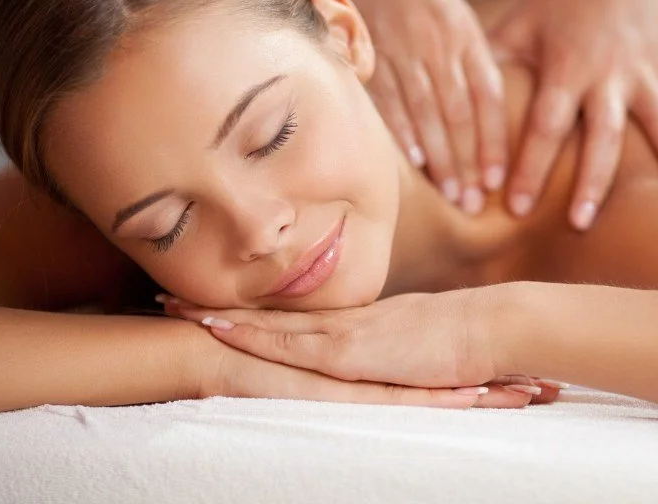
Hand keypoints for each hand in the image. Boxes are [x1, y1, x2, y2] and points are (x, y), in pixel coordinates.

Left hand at [163, 287, 564, 405]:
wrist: (491, 328)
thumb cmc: (465, 341)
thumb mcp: (418, 351)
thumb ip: (391, 356)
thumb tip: (379, 366)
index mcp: (354, 324)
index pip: (291, 314)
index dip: (250, 308)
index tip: (211, 298)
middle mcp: (341, 321)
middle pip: (266, 311)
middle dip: (216, 302)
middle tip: (166, 290)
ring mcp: (342, 333)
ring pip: (266, 321)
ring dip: (218, 313)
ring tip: (171, 304)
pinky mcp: (350, 351)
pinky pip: (289, 342)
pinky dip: (250, 332)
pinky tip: (217, 326)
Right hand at [316, 0, 507, 213]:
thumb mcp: (443, 5)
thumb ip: (457, 51)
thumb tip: (467, 101)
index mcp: (464, 30)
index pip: (488, 97)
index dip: (494, 141)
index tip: (499, 180)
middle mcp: (439, 41)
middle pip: (462, 114)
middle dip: (471, 164)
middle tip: (477, 204)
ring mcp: (403, 44)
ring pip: (429, 113)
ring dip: (443, 160)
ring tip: (453, 197)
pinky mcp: (367, 44)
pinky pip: (388, 97)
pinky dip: (402, 133)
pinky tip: (414, 164)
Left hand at [488, 0, 657, 229]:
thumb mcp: (518, 26)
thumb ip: (490, 66)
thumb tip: (450, 106)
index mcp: (567, 66)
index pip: (545, 125)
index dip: (529, 166)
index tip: (513, 207)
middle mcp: (610, 73)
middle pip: (602, 134)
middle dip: (592, 181)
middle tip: (580, 224)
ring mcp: (646, 72)